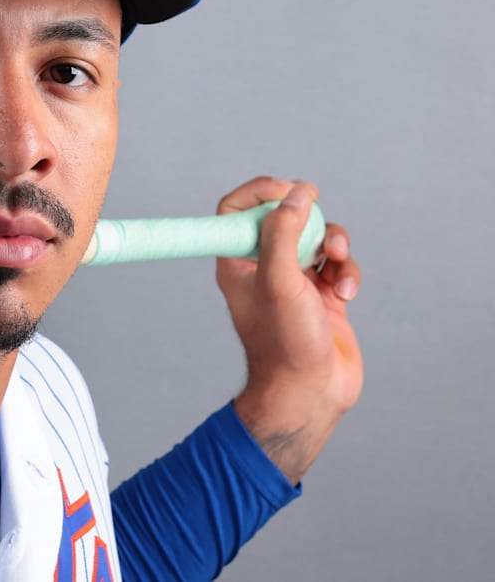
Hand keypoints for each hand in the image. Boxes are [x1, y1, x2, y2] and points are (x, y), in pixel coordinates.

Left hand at [215, 178, 362, 484]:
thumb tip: (295, 195)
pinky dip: (347, 271)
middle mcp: (263, 267)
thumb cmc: (285, 342)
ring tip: (337, 262)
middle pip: (284, 217)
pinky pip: (338, 264)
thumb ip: (283, 234)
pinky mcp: (323, 295)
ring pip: (317, 238)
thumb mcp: (279, 282)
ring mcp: (295, 280)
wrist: (310, 392)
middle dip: (309, 218)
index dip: (260, 192)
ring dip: (335, 244)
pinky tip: (347, 293)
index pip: (235, 209)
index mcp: (237, 262)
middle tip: (319, 229)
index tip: (288, 190)